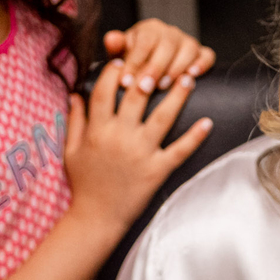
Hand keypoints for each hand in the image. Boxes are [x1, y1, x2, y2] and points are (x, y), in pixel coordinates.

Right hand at [64, 59, 211, 231]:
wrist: (95, 219)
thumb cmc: (84, 184)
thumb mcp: (71, 150)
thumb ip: (75, 120)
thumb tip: (75, 93)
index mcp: (97, 131)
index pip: (105, 91)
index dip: (113, 72)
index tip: (123, 60)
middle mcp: (119, 137)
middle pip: (137, 96)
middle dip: (151, 73)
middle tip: (163, 59)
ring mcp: (140, 153)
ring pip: (163, 117)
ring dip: (178, 96)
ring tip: (189, 77)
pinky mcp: (157, 170)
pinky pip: (179, 150)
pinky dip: (195, 136)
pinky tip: (207, 121)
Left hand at [102, 19, 215, 94]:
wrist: (149, 71)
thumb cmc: (133, 64)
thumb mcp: (121, 56)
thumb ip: (116, 48)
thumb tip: (111, 38)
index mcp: (149, 29)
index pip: (144, 41)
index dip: (135, 61)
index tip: (125, 82)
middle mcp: (170, 32)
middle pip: (167, 44)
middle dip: (154, 68)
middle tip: (144, 88)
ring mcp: (188, 42)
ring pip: (188, 49)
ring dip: (176, 68)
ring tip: (163, 86)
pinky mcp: (202, 53)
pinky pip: (207, 55)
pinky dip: (202, 64)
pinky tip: (192, 76)